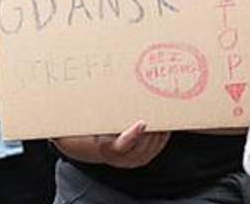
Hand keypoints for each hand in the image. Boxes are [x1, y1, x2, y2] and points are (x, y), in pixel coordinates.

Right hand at [52, 120, 169, 168]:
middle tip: (158, 111)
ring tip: (164, 115)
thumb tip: (88, 87)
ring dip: (159, 133)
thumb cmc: (85, 129)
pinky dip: (161, 137)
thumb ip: (90, 109)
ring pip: (151, 147)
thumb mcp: (85, 119)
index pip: (121, 145)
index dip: (132, 135)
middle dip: (151, 129)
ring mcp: (132, 161)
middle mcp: (120, 159)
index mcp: (105, 149)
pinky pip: (155, 149)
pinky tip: (164, 125)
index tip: (142, 123)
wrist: (86, 146)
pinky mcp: (141, 160)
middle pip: (141, 145)